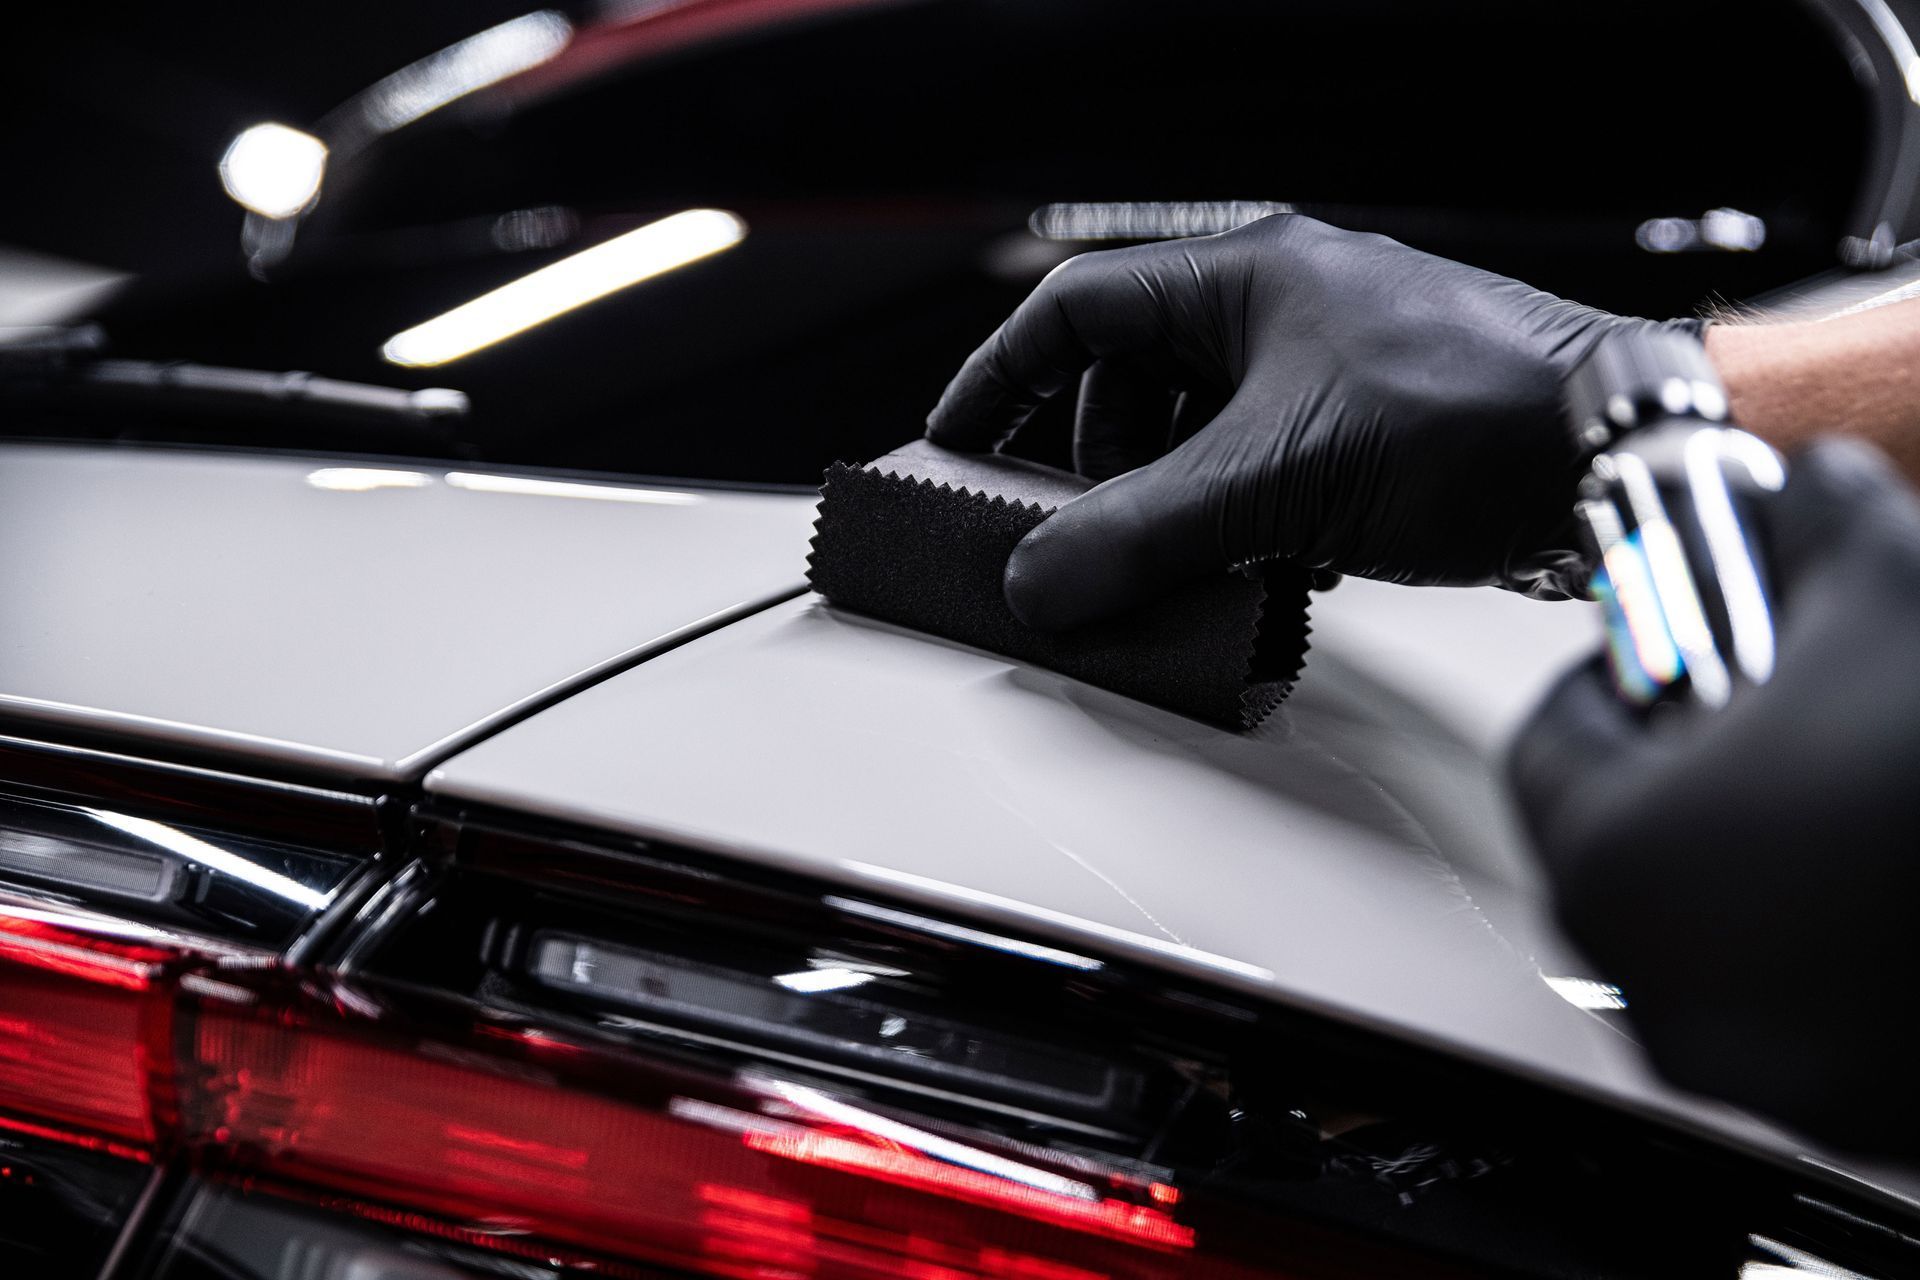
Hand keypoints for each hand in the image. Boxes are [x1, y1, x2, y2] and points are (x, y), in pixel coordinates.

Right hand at [926, 213, 1696, 627]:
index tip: (956, 444)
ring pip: (1193, 436)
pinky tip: (1260, 573)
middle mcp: (1279, 309)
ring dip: (1170, 507)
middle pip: (1127, 381)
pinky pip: (1256, 474)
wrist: (1616, 453)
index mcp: (1243, 277)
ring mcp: (1323, 369)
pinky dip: (1237, 526)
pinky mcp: (1362, 430)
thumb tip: (1040, 579)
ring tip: (1178, 564)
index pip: (1075, 312)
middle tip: (1075, 534)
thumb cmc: (1474, 416)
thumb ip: (1143, 533)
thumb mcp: (1277, 482)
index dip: (1000, 379)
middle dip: (1093, 465)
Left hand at [1509, 440, 1919, 1154]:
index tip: (1673, 642)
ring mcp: (1750, 1071)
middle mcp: (1655, 991)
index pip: (1549, 740)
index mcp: (1613, 863)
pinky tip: (1885, 874)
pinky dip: (1814, 937)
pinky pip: (1786, 1006)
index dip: (1618, 668)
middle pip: (1617, 841)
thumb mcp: (1888, 589)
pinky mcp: (1842, 1113)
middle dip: (1682, 763)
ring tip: (1842, 788)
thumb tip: (1809, 484)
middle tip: (1765, 713)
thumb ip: (1817, 519)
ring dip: (1749, 853)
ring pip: (1700, 930)